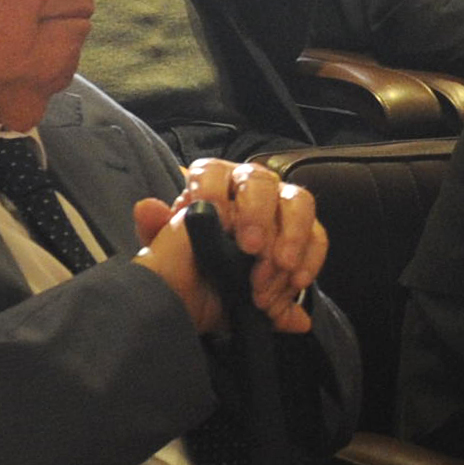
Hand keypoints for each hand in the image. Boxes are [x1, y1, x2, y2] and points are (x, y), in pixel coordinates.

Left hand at [134, 160, 325, 336]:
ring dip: (292, 235)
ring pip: (298, 202)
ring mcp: (282, 207)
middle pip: (261, 182)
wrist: (214, 293)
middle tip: (251, 249)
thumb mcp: (167, 250)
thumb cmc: (191, 261)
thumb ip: (156, 229)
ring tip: (279, 267)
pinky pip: (317, 237)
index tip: (214, 217)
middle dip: (258, 215)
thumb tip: (146, 207)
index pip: (211, 171)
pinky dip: (310, 258)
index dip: (211, 189)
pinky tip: (296, 282)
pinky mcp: (306, 233)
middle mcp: (250, 187)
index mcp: (211, 183)